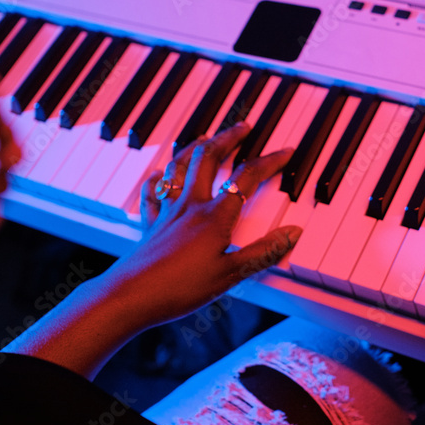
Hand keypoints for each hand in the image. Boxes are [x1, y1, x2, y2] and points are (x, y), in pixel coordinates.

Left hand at [4, 122, 301, 378]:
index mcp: (215, 216)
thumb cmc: (180, 288)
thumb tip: (292, 233)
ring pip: (180, 166)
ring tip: (205, 139)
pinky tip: (158, 174)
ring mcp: (168, 211)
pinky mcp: (150, 224)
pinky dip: (158, 179)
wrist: (132, 296)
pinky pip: (152, 192)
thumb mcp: (231, 274)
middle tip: (243, 128)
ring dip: (195, 148)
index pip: (247, 179)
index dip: (269, 162)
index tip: (284, 151)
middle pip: (209, 158)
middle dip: (228, 138)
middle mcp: (190, 205)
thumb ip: (263, 252)